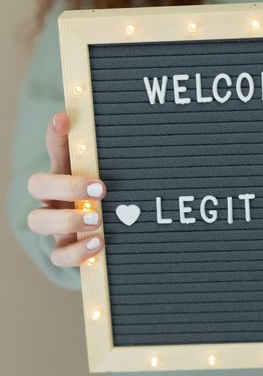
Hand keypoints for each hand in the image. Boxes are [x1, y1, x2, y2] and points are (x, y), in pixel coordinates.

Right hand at [27, 111, 105, 266]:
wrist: (112, 236)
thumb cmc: (106, 200)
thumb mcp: (109, 178)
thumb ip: (101, 156)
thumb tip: (90, 121)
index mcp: (64, 172)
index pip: (55, 146)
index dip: (55, 133)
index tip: (65, 119)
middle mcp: (53, 197)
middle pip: (37, 185)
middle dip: (66, 186)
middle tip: (100, 190)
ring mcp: (55, 225)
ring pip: (38, 221)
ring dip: (67, 220)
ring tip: (96, 220)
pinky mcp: (64, 251)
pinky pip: (59, 255)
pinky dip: (77, 251)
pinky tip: (98, 243)